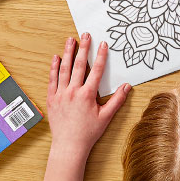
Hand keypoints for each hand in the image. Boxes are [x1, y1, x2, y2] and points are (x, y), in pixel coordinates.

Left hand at [46, 34, 130, 158]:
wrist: (68, 146)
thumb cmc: (88, 133)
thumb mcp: (106, 117)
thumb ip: (117, 100)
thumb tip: (127, 86)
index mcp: (87, 95)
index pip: (96, 70)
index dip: (100, 56)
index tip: (103, 44)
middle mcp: (73, 92)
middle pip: (79, 65)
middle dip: (83, 48)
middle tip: (86, 35)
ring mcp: (61, 94)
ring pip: (64, 69)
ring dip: (67, 53)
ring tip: (70, 40)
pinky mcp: (52, 99)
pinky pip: (52, 79)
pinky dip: (54, 67)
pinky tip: (56, 58)